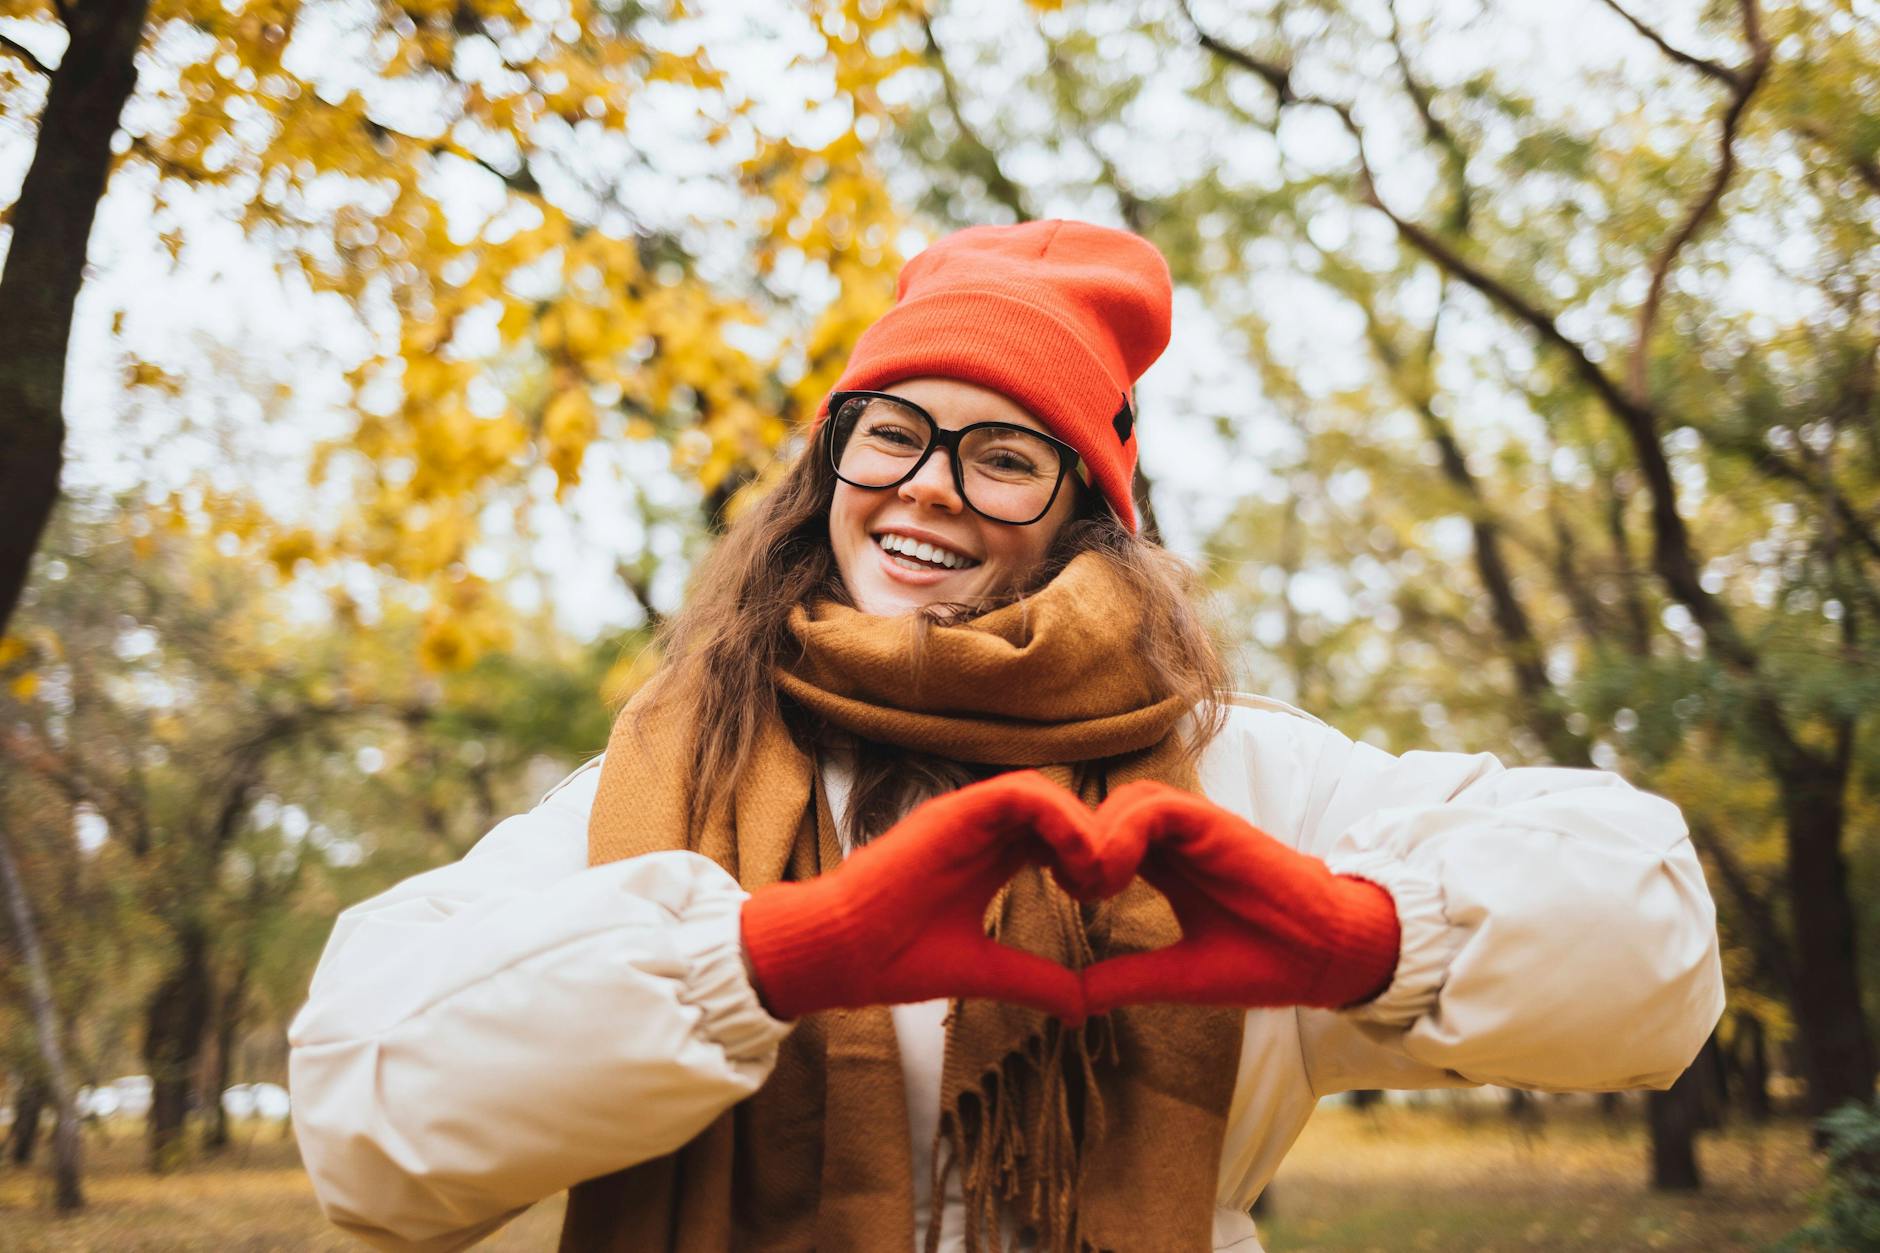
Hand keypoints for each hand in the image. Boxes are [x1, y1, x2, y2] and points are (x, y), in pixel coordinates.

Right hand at [739, 770, 1123, 1021]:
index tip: (1100, 897)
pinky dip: (1058, 816)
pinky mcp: (953, 814)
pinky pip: (1020, 793)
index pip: (1054, 835)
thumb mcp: (984, 972)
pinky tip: (1075, 858)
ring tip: (1095, 874)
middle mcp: (978, 830)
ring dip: (1080, 827)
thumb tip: (1082, 1010)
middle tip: (1108, 885)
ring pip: (1043, 792)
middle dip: (1091, 839)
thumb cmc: (895, 960)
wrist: (838, 956)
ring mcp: (965, 817)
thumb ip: (1034, 981)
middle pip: (1055, 809)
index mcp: (986, 857)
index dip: (1088, 856)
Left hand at [1080, 781, 1399, 1016]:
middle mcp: (1178, 838)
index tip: (1062, 894)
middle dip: (1076, 841)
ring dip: (1096, 837)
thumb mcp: (1179, 974)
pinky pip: (1154, 807)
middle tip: (1069, 888)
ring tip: (1091, 887)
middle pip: (1106, 810)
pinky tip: (1114, 875)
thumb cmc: (1265, 962)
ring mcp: (1197, 827)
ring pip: (1124, 799)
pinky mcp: (1215, 823)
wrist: (1328, 955)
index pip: (1104, 838)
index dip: (1073, 856)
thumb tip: (1073, 1002)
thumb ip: (1127, 979)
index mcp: (1168, 864)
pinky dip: (1123, 832)